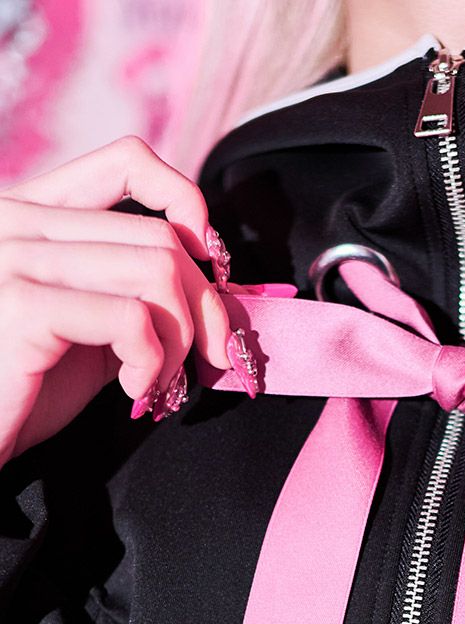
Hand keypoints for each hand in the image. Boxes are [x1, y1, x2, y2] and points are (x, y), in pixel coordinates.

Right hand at [0, 135, 231, 465]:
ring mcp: (15, 256)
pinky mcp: (24, 304)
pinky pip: (130, 318)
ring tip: (157, 379)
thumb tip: (216, 292)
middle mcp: (17, 220)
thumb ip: (135, 296)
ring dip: (179, 339)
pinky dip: (152, 360)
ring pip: (155, 270)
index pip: (126, 161)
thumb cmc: (23, 392)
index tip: (211, 261)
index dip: (186, 200)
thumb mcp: (89, 331)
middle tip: (208, 355)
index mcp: (33, 214)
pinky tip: (133, 388)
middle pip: (159, 234)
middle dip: (205, 304)